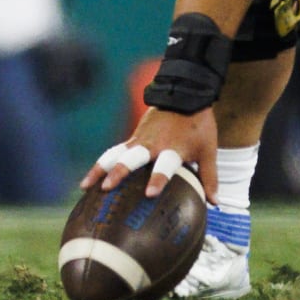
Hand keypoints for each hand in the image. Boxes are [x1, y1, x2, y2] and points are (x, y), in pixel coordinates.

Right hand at [79, 106, 217, 202]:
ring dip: (99, 169)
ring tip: (84, 186)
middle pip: (130, 159)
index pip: (164, 167)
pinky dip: (102, 164)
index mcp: (172, 149)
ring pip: (114, 155)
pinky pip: (114, 151)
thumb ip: (210, 177)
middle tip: (105, 188)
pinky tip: (90, 178)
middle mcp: (152, 145)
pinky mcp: (132, 137)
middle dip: (118, 173)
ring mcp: (138, 140)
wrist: (182, 96)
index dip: (157, 180)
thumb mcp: (208, 151)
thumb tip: (214, 203)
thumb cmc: (198, 126)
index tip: (149, 194)